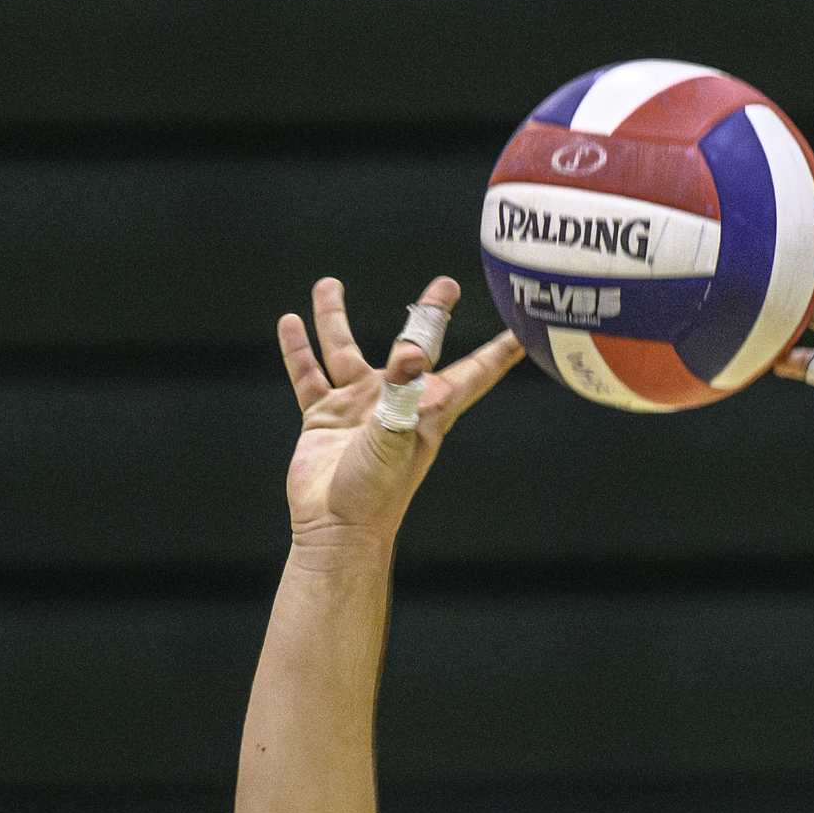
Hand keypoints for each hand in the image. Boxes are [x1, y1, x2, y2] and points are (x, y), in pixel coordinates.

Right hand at [277, 276, 524, 551]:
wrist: (335, 529)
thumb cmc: (375, 494)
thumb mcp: (393, 438)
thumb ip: (402, 393)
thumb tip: (415, 350)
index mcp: (428, 411)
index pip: (473, 373)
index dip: (498, 353)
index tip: (523, 331)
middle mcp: (397, 403)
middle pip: (416, 347)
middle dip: (429, 315)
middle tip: (445, 283)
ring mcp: (359, 408)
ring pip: (344, 350)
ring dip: (334, 319)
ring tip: (328, 284)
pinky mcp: (325, 417)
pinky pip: (310, 375)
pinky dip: (298, 350)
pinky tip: (290, 323)